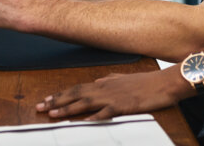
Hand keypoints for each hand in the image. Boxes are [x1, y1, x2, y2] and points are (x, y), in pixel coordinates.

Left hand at [36, 67, 187, 120]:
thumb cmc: (146, 82)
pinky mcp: (123, 105)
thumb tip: (98, 82)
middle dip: (57, 101)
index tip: (46, 100)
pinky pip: (105, 113)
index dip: (61, 94)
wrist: (164, 83)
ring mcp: (114, 96)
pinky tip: (82, 124)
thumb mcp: (125, 79)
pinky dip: (92, 118)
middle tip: (39, 107)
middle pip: (76, 93)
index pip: (78, 87)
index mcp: (106, 82)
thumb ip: (110, 81)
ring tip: (53, 115)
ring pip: (85, 102)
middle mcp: (106, 87)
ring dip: (68, 109)